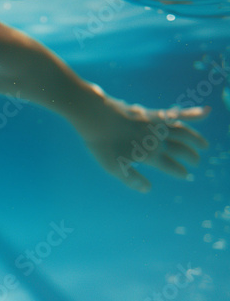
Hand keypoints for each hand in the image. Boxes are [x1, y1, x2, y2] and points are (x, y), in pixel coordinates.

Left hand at [81, 97, 208, 191]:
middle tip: (195, 162)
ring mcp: (155, 126)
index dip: (179, 171)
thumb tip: (147, 189)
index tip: (185, 175)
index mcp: (149, 155)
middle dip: (190, 156)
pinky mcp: (151, 113)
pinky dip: (192, 113)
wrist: (95, 116)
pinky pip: (175, 114)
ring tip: (204, 145)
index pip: (170, 166)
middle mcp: (157, 141)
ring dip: (195, 139)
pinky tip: (205, 111)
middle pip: (180, 150)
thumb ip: (131, 179)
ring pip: (183, 133)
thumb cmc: (102, 143)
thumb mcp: (113, 166)